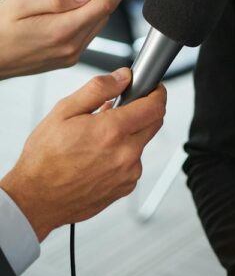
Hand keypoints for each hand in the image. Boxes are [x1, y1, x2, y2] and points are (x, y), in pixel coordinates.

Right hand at [0, 0, 134, 79]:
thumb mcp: (20, 4)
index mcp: (62, 31)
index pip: (103, 6)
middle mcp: (71, 47)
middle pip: (102, 16)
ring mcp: (69, 56)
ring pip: (94, 26)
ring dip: (94, 7)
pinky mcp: (66, 60)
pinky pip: (83, 35)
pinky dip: (81, 19)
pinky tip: (67, 9)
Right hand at [0, 69, 165, 240]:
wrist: (38, 198)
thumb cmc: (45, 158)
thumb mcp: (63, 112)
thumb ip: (98, 90)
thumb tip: (123, 77)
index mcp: (112, 131)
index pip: (155, 106)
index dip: (157, 93)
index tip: (153, 88)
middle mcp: (126, 153)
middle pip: (155, 123)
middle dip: (145, 111)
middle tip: (123, 109)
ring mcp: (129, 172)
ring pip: (142, 143)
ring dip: (130, 135)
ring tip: (99, 138)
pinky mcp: (128, 185)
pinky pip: (134, 163)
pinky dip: (123, 155)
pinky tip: (99, 157)